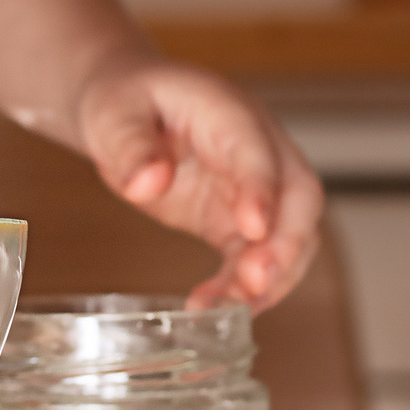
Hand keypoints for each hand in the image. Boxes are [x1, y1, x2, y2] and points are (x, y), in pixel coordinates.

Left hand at [70, 60, 322, 309]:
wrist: (125, 111)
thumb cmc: (123, 102)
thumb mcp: (112, 114)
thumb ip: (130, 144)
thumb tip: (148, 183)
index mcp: (226, 111)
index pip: (256, 150)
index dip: (260, 188)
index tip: (252, 227)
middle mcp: (256, 148)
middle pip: (298, 196)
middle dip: (286, 243)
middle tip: (256, 281)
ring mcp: (252, 187)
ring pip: (288, 235)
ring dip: (271, 276)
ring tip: (234, 308)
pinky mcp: (238, 220)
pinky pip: (256, 257)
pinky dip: (244, 287)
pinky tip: (217, 308)